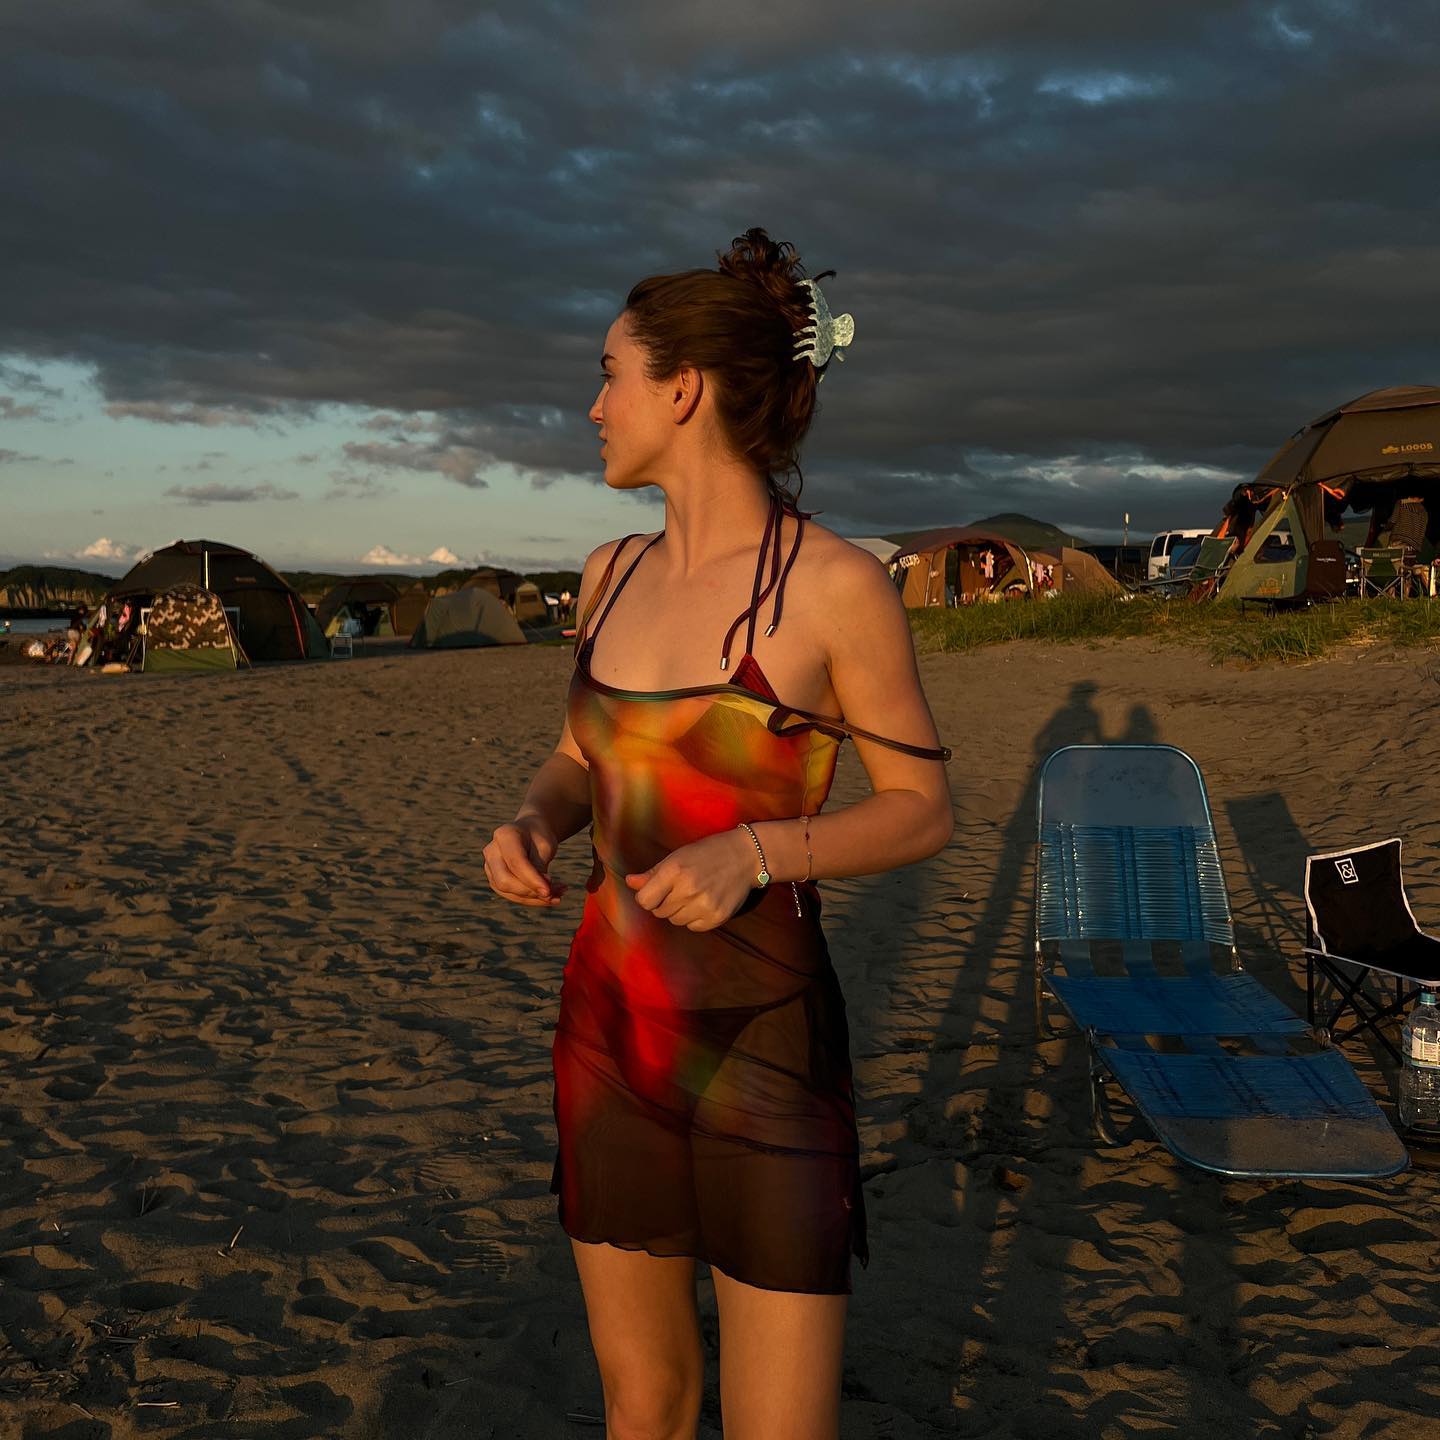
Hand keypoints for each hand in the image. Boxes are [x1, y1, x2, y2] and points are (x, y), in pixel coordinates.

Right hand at [483, 817, 567, 907]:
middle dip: (531, 891)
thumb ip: (540, 867)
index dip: (532, 879)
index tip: (549, 891)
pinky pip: (512, 895)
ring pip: (508, 892)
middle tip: (556, 893)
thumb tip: (543, 894)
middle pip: (504, 880)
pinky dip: (532, 899)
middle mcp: (492, 852)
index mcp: (504, 835)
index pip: (515, 862)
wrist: (531, 834)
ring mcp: (490, 868)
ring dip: (535, 898)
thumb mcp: (545, 846)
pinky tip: (551, 897)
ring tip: (558, 895)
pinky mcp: (495, 881)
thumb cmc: (539, 838)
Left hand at [625, 828, 756, 930]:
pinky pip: (693, 927)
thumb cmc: (707, 853)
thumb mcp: (677, 856)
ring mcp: (703, 905)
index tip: (656, 891)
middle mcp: (688, 889)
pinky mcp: (716, 917)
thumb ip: (652, 873)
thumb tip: (629, 882)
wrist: (745, 857)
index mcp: (674, 871)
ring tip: (694, 894)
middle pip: (659, 912)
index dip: (647, 897)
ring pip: (675, 921)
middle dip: (665, 902)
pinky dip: (695, 918)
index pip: (644, 900)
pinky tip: (705, 902)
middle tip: (680, 888)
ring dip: (680, 911)